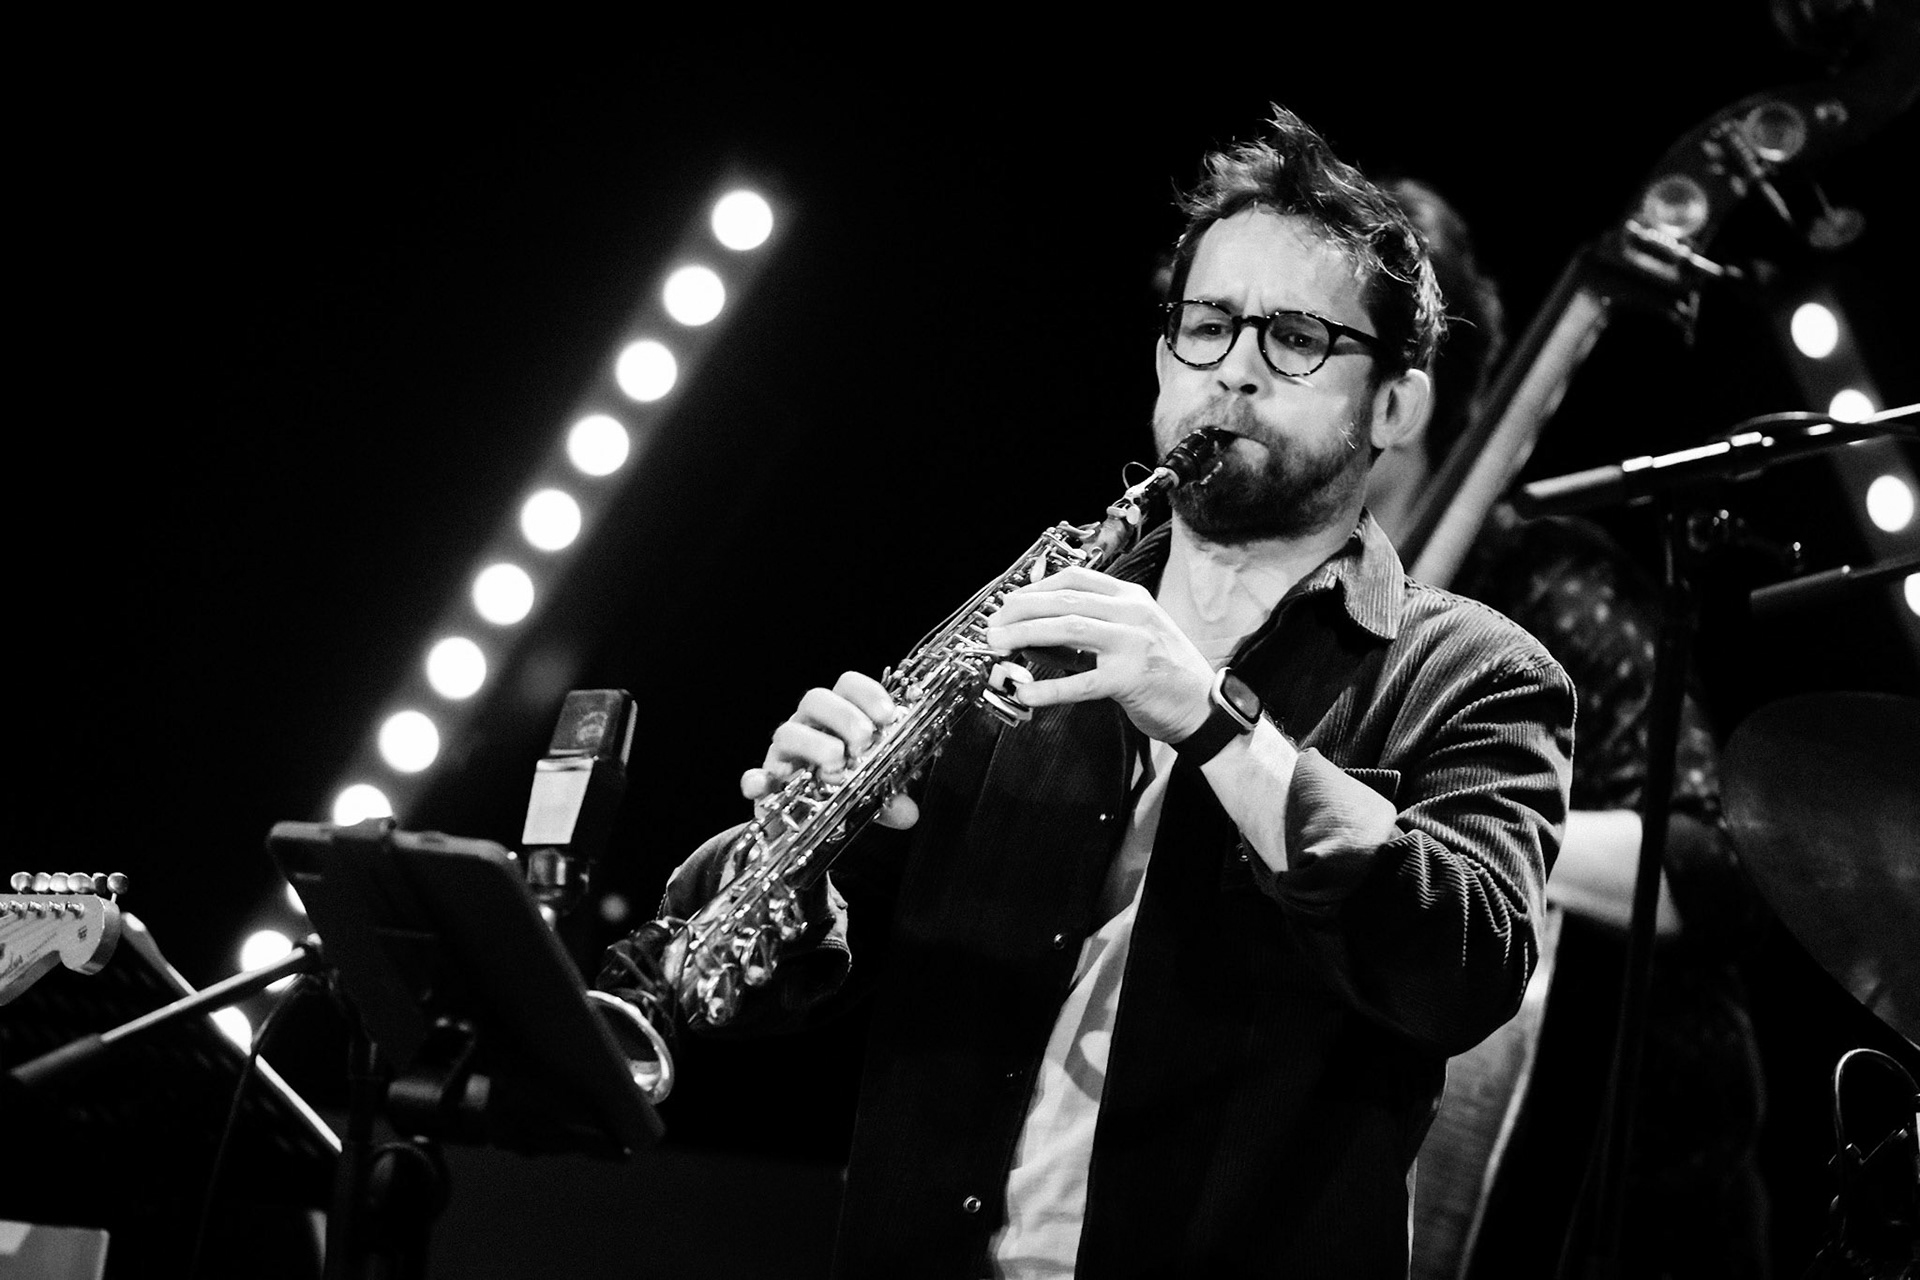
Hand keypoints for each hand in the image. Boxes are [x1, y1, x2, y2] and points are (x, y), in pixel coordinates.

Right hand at [739, 671, 919, 829]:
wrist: (801, 823)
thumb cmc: (841, 792)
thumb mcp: (872, 794)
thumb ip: (889, 800)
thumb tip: (908, 813)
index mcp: (837, 720)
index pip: (848, 687)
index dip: (868, 693)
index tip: (887, 715)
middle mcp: (808, 727)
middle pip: (816, 699)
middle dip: (843, 716)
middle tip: (863, 742)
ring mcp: (783, 754)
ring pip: (787, 732)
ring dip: (813, 745)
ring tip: (835, 767)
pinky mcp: (764, 784)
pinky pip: (753, 776)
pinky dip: (757, 779)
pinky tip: (764, 786)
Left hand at [983, 566, 1213, 742]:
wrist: (1204, 705)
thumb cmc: (1165, 672)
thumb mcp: (1132, 635)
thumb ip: (1090, 631)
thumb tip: (1033, 634)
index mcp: (1131, 597)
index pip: (1075, 578)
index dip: (1035, 588)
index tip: (1010, 602)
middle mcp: (1132, 612)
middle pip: (1064, 599)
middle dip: (1020, 610)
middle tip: (993, 625)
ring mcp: (1132, 643)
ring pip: (1067, 628)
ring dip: (1025, 634)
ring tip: (998, 645)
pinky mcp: (1130, 678)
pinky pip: (1080, 682)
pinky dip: (1048, 687)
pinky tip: (1025, 692)